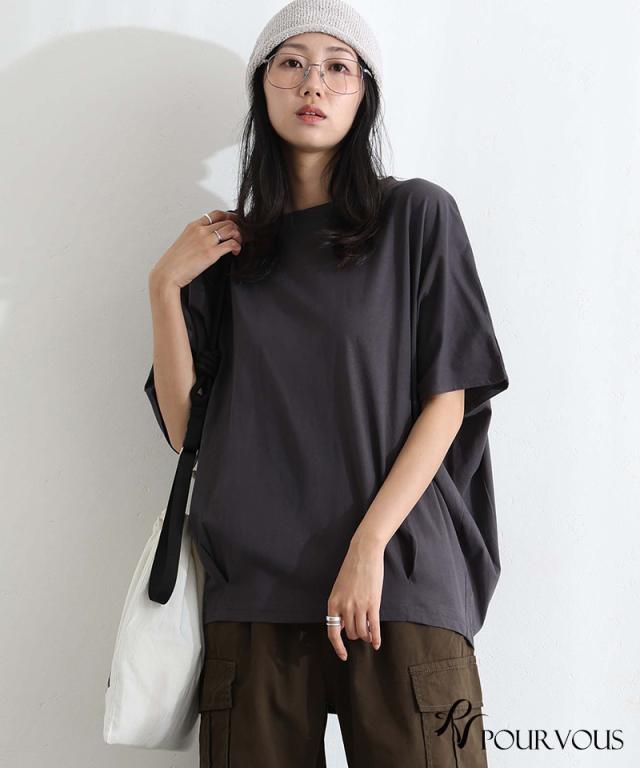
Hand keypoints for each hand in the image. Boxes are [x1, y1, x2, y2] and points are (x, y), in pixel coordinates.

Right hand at [150, 209, 242, 290]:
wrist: (168, 273)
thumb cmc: (174, 262)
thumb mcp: (184, 242)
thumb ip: (196, 237)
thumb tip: (208, 239)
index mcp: (193, 226)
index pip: (216, 214)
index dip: (229, 217)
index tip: (235, 224)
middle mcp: (200, 230)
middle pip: (227, 221)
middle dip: (238, 228)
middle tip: (240, 237)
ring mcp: (206, 240)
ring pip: (231, 229)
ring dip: (239, 236)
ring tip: (239, 244)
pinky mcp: (211, 253)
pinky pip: (231, 243)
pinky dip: (238, 246)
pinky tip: (236, 252)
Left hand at [326, 536, 384, 660]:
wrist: (364, 552)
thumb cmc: (352, 568)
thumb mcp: (339, 588)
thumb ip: (339, 606)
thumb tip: (341, 625)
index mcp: (333, 602)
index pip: (332, 632)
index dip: (338, 647)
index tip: (343, 656)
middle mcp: (344, 606)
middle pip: (350, 633)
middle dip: (356, 635)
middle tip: (361, 631)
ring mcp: (359, 606)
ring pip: (362, 633)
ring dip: (366, 636)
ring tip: (369, 633)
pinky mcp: (372, 603)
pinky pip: (374, 627)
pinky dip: (376, 638)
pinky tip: (377, 644)